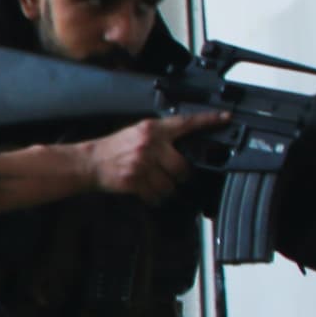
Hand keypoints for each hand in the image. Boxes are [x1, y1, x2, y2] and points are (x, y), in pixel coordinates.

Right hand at [80, 111, 229, 201]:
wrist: (90, 162)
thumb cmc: (113, 148)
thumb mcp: (137, 133)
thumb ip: (160, 136)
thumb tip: (182, 146)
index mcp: (152, 129)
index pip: (186, 123)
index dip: (208, 120)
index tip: (225, 118)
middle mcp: (149, 144)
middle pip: (182, 165)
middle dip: (180, 175)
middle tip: (172, 175)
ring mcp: (142, 163)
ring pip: (170, 184)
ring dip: (165, 189)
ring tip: (154, 184)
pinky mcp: (135, 180)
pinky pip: (155, 195)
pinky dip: (154, 198)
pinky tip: (146, 192)